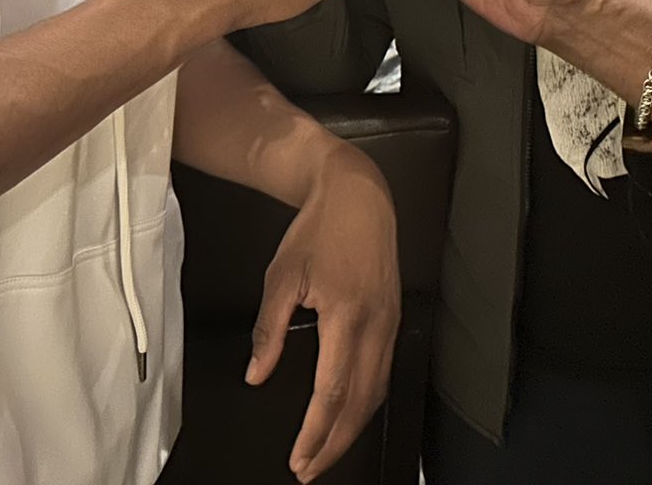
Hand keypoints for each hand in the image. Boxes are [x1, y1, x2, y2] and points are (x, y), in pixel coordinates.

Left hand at [248, 148, 399, 482]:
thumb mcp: (281, 276)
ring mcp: (390, 322)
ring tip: (325, 450)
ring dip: (352, 427)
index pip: (332, 391)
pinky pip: (383, 371)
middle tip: (309, 469)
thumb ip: (269, 330)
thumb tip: (257, 375)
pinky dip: (366, 401)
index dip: (316, 432)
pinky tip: (349, 413)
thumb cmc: (319, 230)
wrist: (358, 194)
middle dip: (335, 442)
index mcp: (346, 315)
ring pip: (377, 391)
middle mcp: (376, 325)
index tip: (298, 458)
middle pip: (360, 403)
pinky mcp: (394, 318)